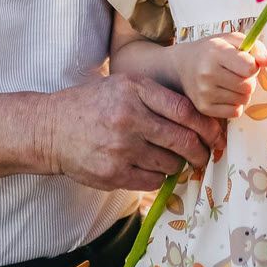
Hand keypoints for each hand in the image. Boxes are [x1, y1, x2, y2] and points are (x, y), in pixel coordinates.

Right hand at [43, 74, 225, 191]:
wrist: (50, 129)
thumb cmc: (92, 104)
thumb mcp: (123, 85)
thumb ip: (156, 96)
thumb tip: (198, 117)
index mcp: (134, 91)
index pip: (185, 111)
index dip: (207, 127)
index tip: (216, 135)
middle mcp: (128, 118)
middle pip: (183, 140)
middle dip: (201, 151)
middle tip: (205, 154)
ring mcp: (120, 148)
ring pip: (170, 164)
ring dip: (178, 164)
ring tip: (173, 159)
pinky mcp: (112, 174)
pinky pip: (153, 181)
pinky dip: (160, 177)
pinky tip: (153, 168)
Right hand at [172, 32, 266, 119]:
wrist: (183, 65)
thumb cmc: (212, 50)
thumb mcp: (232, 40)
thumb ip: (255, 48)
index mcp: (216, 52)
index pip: (250, 68)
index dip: (253, 66)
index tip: (245, 62)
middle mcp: (208, 74)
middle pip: (249, 87)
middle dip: (248, 80)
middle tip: (237, 73)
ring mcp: (205, 93)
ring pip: (244, 100)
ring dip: (242, 92)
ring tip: (230, 82)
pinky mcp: (204, 108)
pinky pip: (235, 112)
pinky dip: (235, 104)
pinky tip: (224, 93)